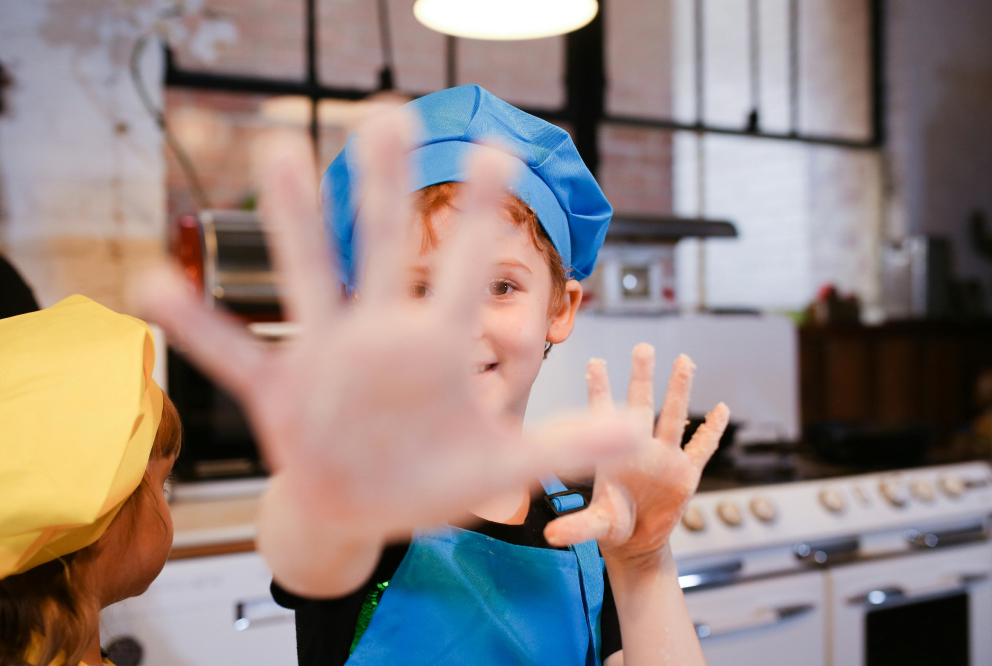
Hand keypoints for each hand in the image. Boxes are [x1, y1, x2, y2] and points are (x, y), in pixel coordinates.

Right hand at [131, 110, 638, 540]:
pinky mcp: (281, 392)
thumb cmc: (430, 477)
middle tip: (388, 113)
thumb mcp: (501, 463)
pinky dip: (198, 324)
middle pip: (382, 249)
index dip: (481, 215)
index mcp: (440, 346)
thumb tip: (638, 433)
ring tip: (279, 152)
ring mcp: (327, 358)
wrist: (362, 509)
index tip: (498, 150)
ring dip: (294, 223)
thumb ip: (564, 444)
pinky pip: (234, 353)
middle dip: (384, 186)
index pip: (464, 269)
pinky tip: (155, 281)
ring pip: (310, 278)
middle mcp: (381, 336)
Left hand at [544, 344, 729, 568]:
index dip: (599, 390)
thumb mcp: (596, 525)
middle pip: (642, 405)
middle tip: (642, 347)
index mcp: (615, 455)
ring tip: (684, 360)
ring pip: (674, 416)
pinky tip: (721, 409)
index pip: (604, 416)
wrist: (638, 544)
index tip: (594, 362)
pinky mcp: (686, 474)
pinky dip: (712, 430)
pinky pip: (702, 448)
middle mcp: (640, 449)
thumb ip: (577, 527)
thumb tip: (553, 536)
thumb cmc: (614, 526)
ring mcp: (664, 458)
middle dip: (642, 376)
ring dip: (679, 389)